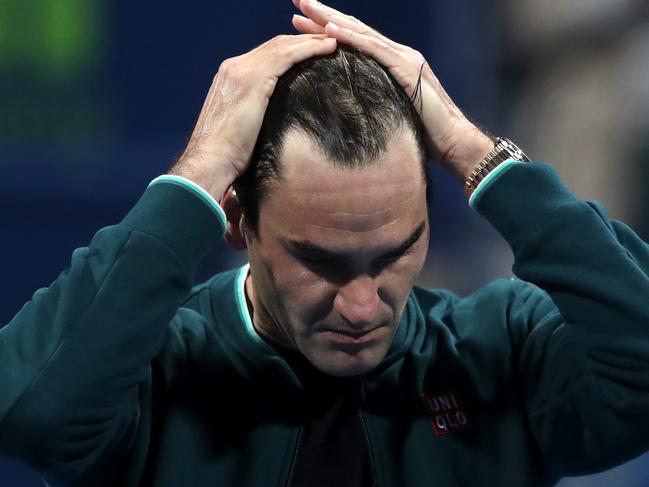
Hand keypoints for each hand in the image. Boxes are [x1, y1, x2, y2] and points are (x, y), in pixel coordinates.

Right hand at [169, 34, 336, 199]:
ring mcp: (242, 71)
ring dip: (311, 41)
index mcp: (230, 76)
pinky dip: (309, 49)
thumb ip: (254, 115)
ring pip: (283, 46)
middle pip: (276, 44)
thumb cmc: (226, 156)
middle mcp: (234, 67)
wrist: (209, 161)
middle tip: (329, 40)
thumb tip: (275, 123)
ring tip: (334, 41)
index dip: (292, 49)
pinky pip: (287, 56)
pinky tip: (328, 48)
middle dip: (304, 40)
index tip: (313, 51)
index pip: (266, 54)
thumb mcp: (241, 128)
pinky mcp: (253, 80)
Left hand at [291, 0, 493, 180]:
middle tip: (298, 1)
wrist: (453, 141)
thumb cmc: (422, 135)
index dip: (327, 29)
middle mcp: (397, 54)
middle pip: (355, 30)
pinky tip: (331, 30)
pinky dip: (352, 39)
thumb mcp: (389, 114)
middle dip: (325, 15)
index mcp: (391, 65)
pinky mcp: (407, 68)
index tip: (300, 21)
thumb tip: (345, 111)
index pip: (354, 42)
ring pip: (362, 33)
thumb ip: (372, 103)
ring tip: (307, 7)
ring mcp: (403, 58)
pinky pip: (374, 50)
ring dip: (332, 19)